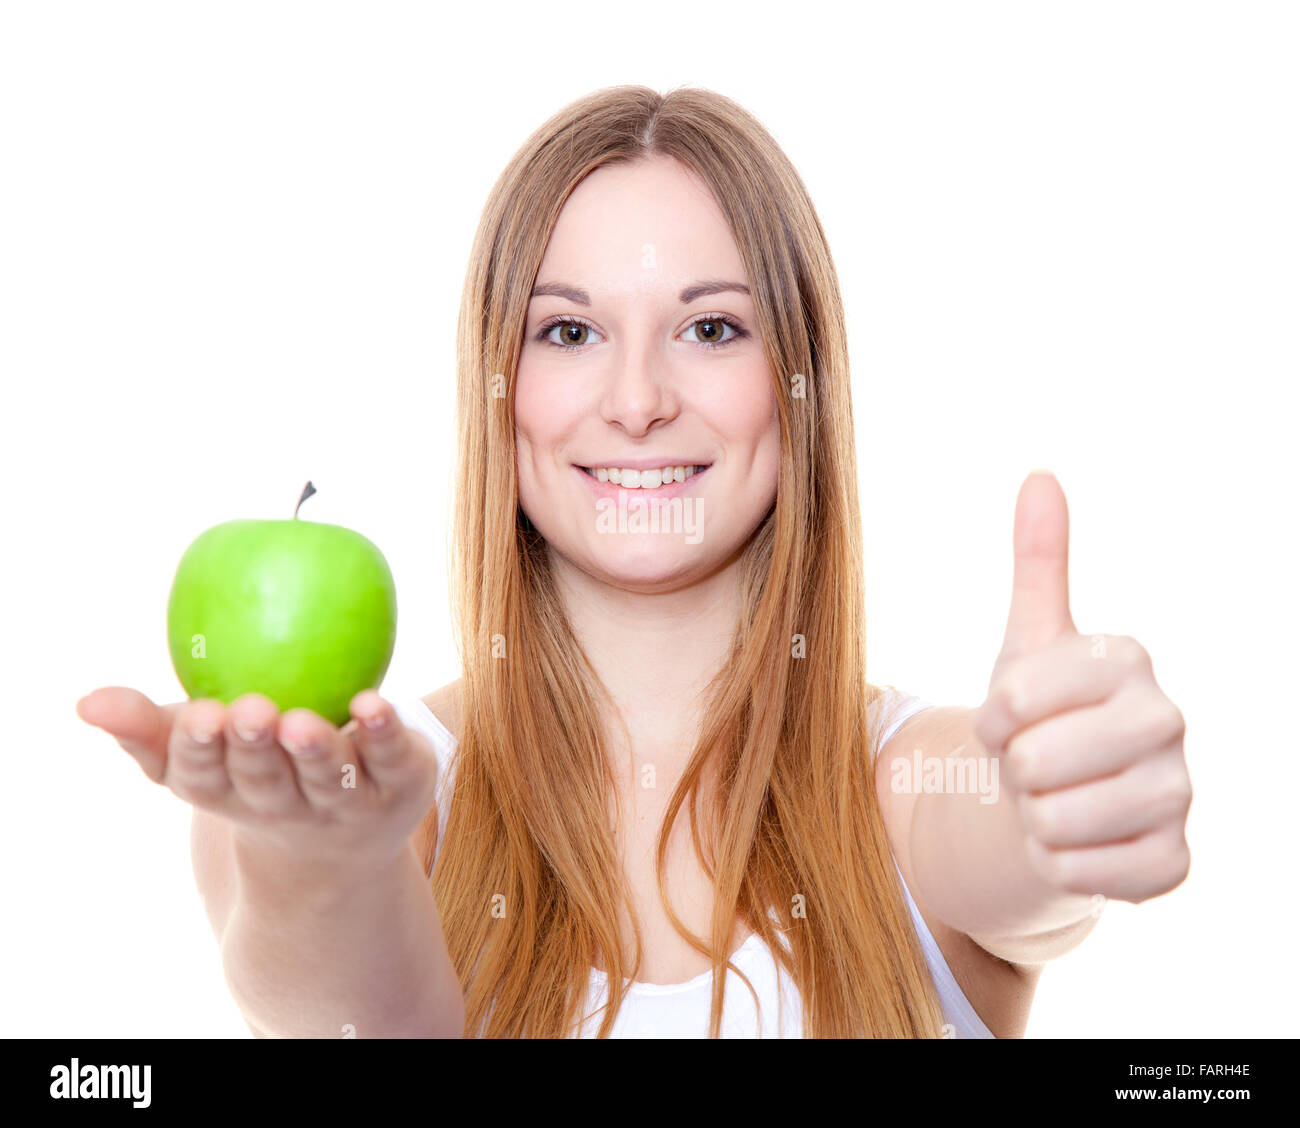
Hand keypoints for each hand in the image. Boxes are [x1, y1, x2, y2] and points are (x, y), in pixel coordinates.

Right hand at [75, 686, 440, 871]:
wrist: (342, 843)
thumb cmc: (254, 775)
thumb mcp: (197, 753)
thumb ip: (146, 727)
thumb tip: (87, 701)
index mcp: (230, 794)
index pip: (205, 777)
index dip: (201, 750)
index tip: (200, 715)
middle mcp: (287, 805)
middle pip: (266, 780)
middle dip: (256, 749)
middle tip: (251, 712)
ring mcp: (346, 803)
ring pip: (328, 777)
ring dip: (315, 750)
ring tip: (303, 722)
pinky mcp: (399, 787)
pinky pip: (391, 758)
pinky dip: (383, 734)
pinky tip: (373, 704)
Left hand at [971, 472, 1190, 905]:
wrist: (1056, 794)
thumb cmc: (1041, 713)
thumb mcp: (1030, 638)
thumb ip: (1038, 559)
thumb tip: (1040, 474)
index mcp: (1127, 658)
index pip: (1015, 696)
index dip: (993, 716)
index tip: (1009, 716)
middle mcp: (1166, 721)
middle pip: (1033, 762)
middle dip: (1013, 770)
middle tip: (1034, 762)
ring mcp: (1178, 795)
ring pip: (1052, 820)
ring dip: (1033, 816)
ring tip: (1054, 797)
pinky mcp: (1172, 862)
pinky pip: (1080, 873)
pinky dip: (1059, 863)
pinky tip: (1078, 840)